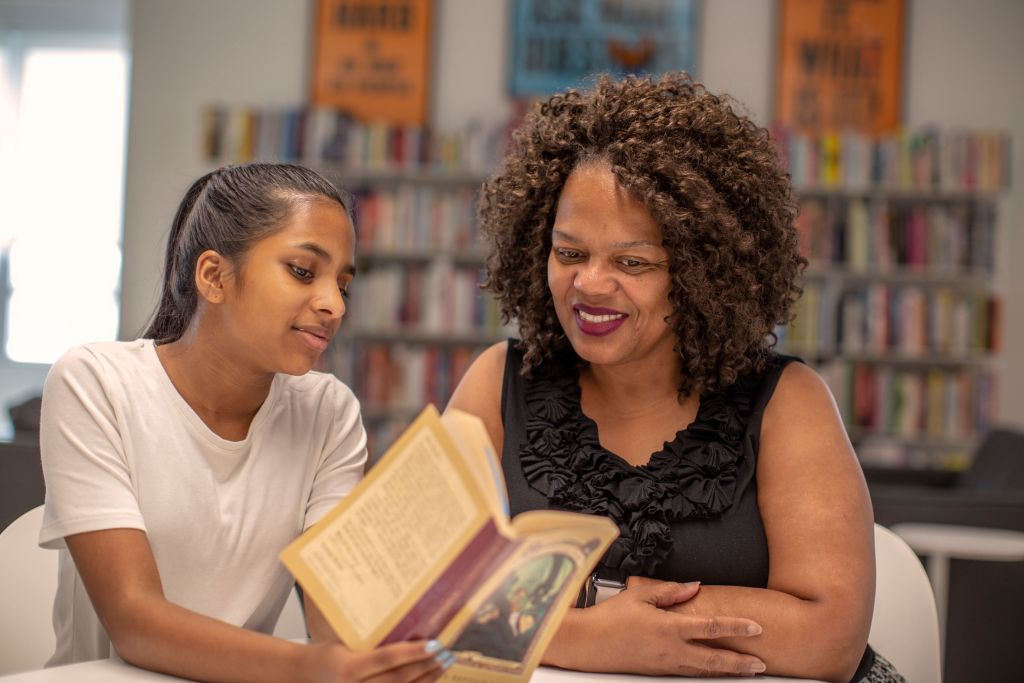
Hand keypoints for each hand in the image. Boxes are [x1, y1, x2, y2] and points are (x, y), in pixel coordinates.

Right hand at [303, 639, 451, 682]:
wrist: (305, 676)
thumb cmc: (325, 655)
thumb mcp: (345, 641)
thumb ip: (372, 641)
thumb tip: (407, 623)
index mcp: (348, 668)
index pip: (386, 660)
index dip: (412, 653)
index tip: (434, 643)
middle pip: (398, 680)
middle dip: (426, 666)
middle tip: (446, 652)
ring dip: (426, 679)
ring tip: (443, 664)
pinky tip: (427, 679)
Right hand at [552, 580, 765, 676]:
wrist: (588, 643)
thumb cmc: (610, 617)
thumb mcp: (640, 596)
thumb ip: (671, 592)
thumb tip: (694, 587)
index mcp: (670, 627)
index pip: (712, 626)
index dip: (737, 627)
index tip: (756, 627)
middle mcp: (672, 649)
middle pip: (715, 659)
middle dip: (740, 662)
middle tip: (761, 664)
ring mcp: (665, 664)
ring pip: (703, 670)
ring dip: (726, 670)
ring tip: (745, 670)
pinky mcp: (657, 671)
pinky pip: (688, 673)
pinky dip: (705, 672)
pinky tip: (712, 669)